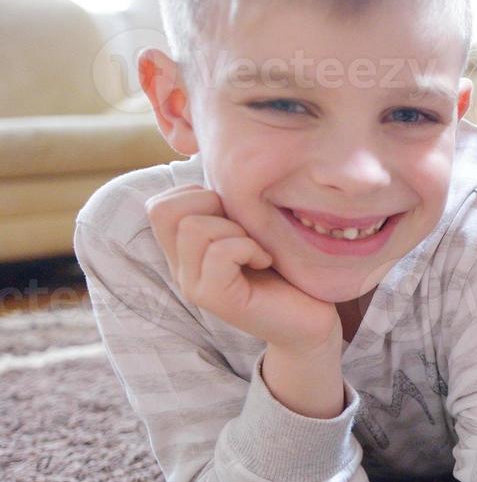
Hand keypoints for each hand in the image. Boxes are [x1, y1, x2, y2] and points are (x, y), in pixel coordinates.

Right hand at [146, 184, 341, 352]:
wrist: (313, 318)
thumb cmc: (287, 268)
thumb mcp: (253, 226)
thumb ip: (227, 205)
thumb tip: (216, 163)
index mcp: (185, 248)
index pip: (159, 204)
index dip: (198, 195)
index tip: (235, 215)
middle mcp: (181, 267)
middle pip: (165, 210)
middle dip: (213, 206)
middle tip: (246, 230)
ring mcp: (194, 286)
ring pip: (193, 228)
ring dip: (235, 229)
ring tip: (258, 249)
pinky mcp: (216, 300)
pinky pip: (220, 252)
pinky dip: (249, 248)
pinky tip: (265, 261)